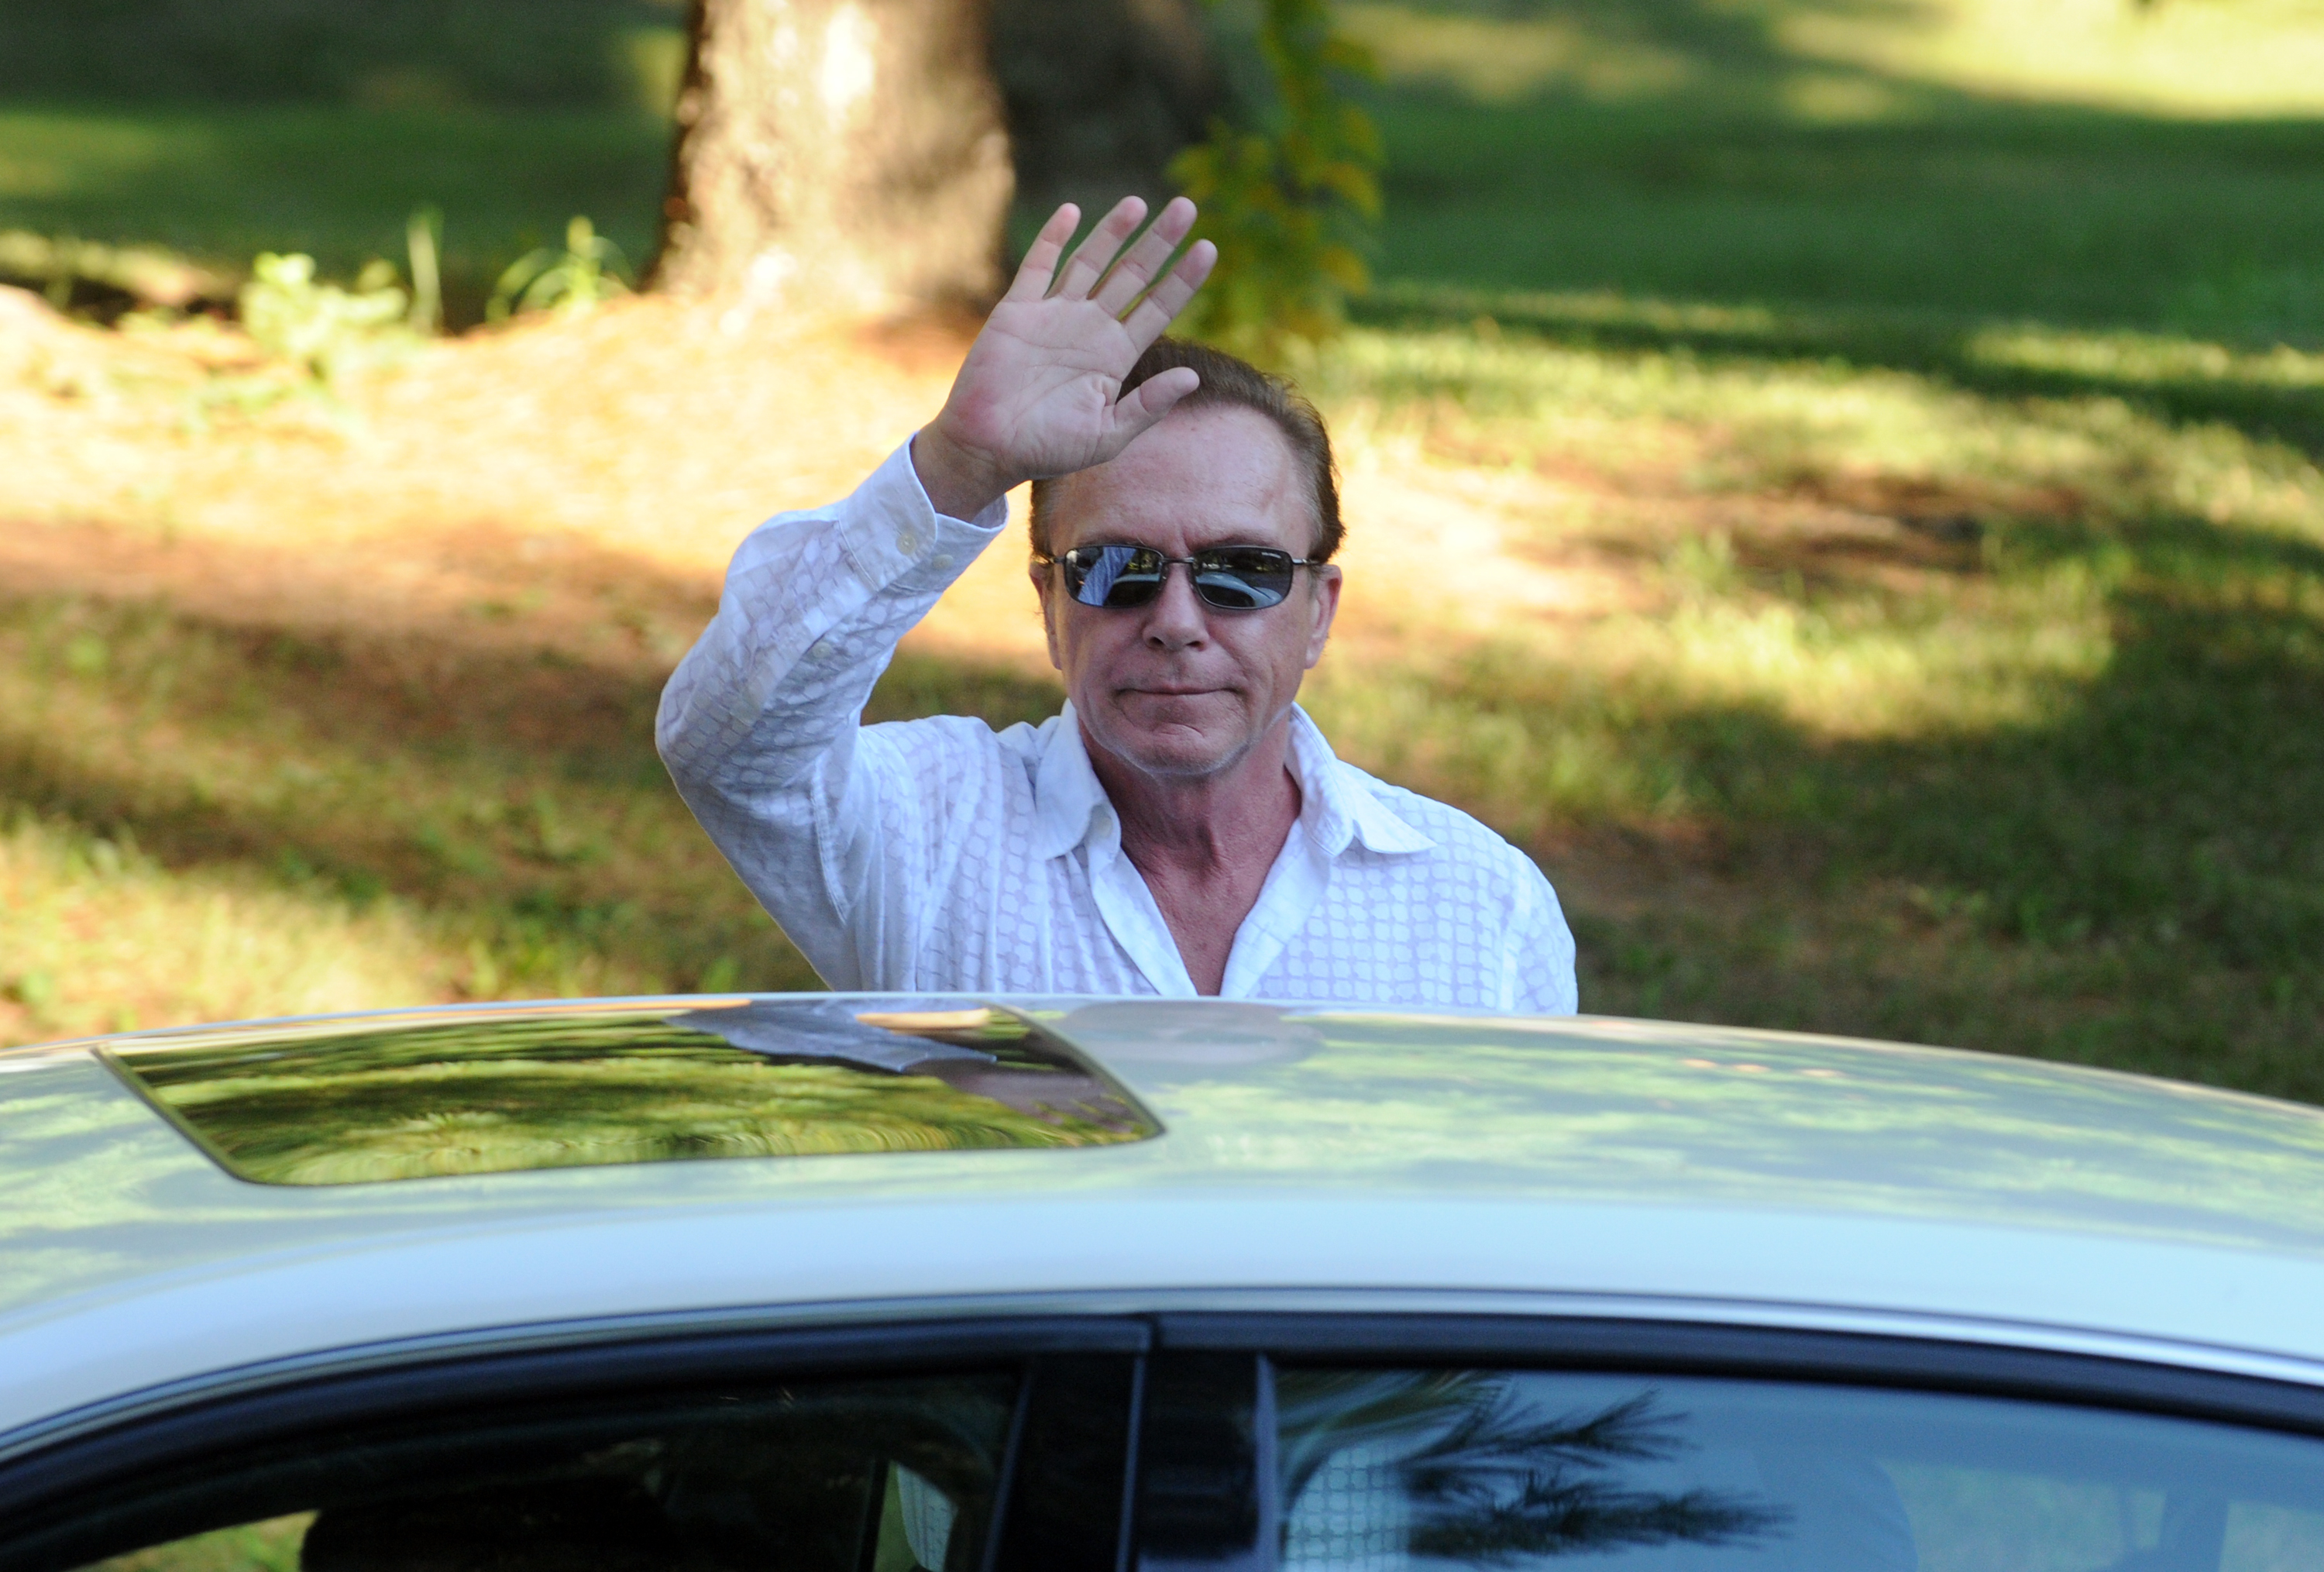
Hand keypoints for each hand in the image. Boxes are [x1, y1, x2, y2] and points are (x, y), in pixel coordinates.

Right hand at [914, 196, 1216, 520]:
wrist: (989, 448)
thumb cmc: (1048, 449)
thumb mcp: (1107, 435)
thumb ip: (1148, 406)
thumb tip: (1192, 378)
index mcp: (1116, 356)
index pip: (1158, 308)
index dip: (1183, 279)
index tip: (1208, 249)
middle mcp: (1090, 328)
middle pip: (1132, 275)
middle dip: (1159, 241)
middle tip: (1187, 206)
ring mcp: (1054, 315)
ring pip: (1091, 261)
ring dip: (1113, 231)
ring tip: (1139, 203)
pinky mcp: (1018, 310)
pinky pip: (1039, 266)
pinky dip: (1053, 239)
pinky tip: (1072, 212)